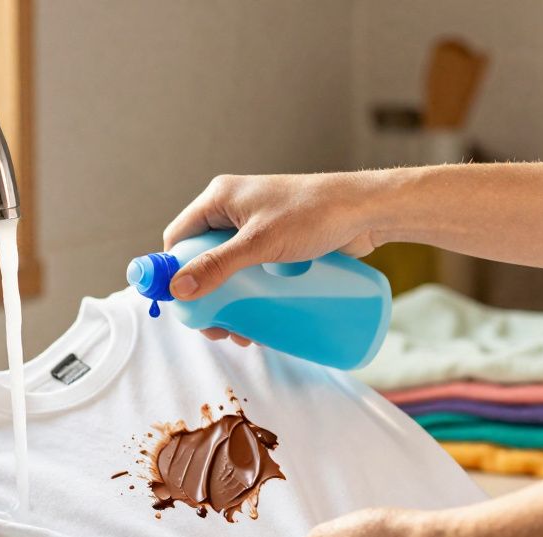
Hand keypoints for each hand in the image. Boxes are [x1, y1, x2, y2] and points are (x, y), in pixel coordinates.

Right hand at [163, 172, 389, 345]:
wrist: (368, 211)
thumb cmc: (314, 216)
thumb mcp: (260, 243)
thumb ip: (217, 265)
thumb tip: (178, 290)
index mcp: (220, 198)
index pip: (180, 237)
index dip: (174, 270)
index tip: (180, 305)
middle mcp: (234, 210)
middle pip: (202, 258)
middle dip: (205, 297)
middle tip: (217, 328)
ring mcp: (257, 227)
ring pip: (228, 270)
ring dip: (228, 303)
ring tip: (241, 332)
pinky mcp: (278, 242)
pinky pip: (252, 273)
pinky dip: (249, 296)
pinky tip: (257, 320)